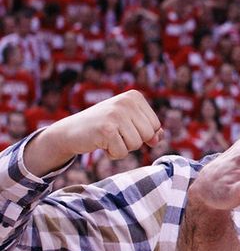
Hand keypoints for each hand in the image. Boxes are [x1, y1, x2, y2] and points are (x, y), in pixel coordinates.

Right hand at [34, 90, 161, 169]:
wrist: (70, 131)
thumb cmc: (103, 127)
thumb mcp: (128, 122)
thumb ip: (148, 128)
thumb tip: (159, 137)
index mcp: (134, 97)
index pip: (155, 125)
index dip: (142, 134)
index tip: (124, 128)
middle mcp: (126, 102)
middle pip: (148, 135)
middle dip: (133, 142)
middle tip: (115, 134)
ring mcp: (116, 115)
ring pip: (136, 145)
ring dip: (122, 148)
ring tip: (108, 138)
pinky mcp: (106, 129)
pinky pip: (122, 152)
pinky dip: (112, 154)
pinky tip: (101, 143)